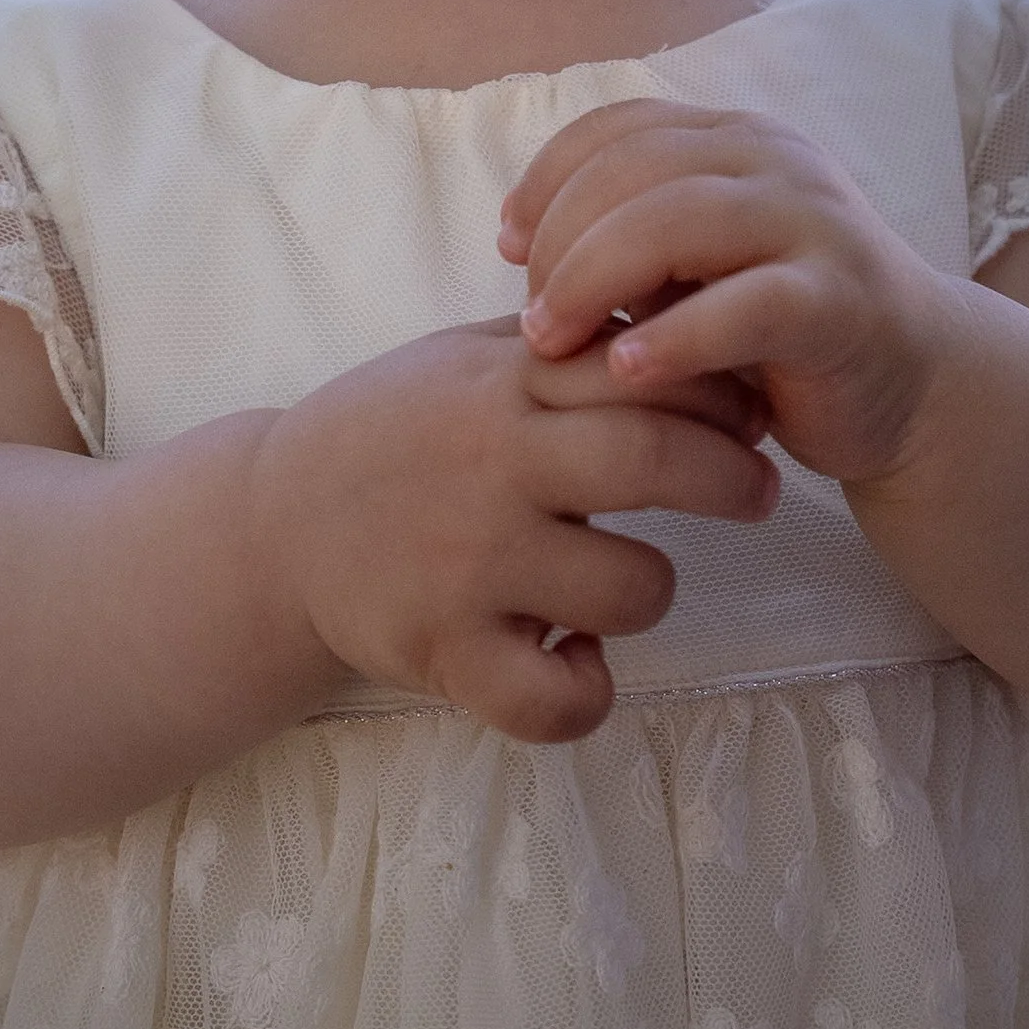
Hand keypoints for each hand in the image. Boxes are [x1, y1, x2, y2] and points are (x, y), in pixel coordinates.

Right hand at [250, 319, 775, 743]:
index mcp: (501, 384)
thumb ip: (567, 347)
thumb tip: (696, 329)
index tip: (746, 416)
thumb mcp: (468, 361)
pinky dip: (584, 691)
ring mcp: (467, 564)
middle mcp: (490, 466)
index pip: (641, 367)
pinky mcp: (444, 651)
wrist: (272, 528)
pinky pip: (556, 699)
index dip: (717, 391)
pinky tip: (570, 659)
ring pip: (629, 590)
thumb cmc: (396, 436)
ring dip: (651, 589)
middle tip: (757, 493)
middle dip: (730, 479)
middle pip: (652, 458)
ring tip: (625, 582)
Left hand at [502, 100, 959, 496]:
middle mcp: (776, 163)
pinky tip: (626, 370)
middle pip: (634, 168)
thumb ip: (627, 242)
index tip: (505, 246)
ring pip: (678, 220)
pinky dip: (675, 337)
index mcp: (736, 140)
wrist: (911, 387)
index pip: (618, 127)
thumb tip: (518, 242)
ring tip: (552, 342)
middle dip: (560, 240)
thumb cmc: (778, 333)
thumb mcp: (694, 270)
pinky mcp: (842, 299)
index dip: (546, 179)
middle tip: (530, 319)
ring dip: (596, 280)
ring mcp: (816, 223)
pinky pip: (746, 304)